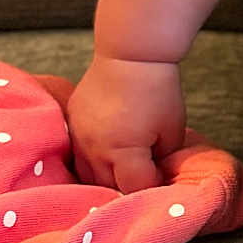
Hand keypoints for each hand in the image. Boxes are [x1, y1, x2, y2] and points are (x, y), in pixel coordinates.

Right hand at [66, 55, 185, 192]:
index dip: (151, 187)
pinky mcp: (70, 125)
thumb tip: (154, 173)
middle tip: (143, 178)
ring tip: (123, 170)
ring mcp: (78, 138)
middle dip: (126, 187)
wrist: (131, 54)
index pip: (134, 188)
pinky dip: (92, 160)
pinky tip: (105, 155)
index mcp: (122, 152)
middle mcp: (93, 150)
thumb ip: (161, 159)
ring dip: (105, 178)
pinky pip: (77, 155)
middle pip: (107, 188)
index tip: (161, 176)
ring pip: (87, 176)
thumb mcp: (172, 130)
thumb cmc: (158, 89)